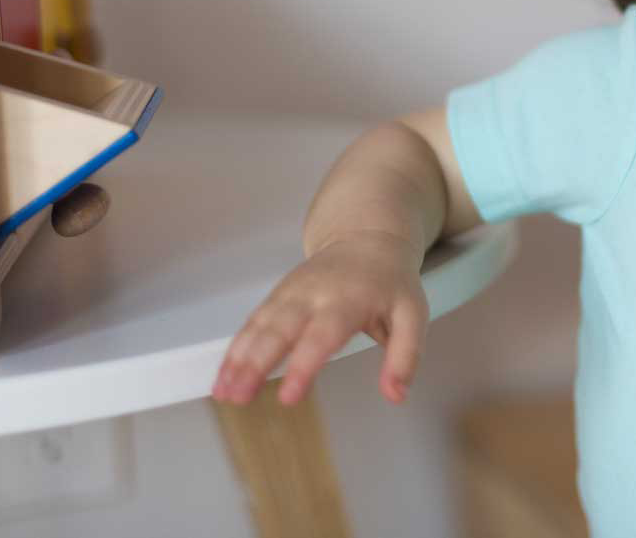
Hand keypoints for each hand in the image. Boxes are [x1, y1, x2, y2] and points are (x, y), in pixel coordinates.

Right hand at [211, 230, 429, 406]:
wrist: (366, 238)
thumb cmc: (390, 284)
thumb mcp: (413, 315)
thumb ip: (406, 356)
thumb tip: (396, 394)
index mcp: (348, 300)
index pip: (322, 336)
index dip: (303, 366)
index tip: (287, 397)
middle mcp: (313, 294)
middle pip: (279, 329)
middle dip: (255, 363)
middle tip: (238, 397)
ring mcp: (291, 293)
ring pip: (259, 325)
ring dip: (237, 358)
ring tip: (222, 391)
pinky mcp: (278, 296)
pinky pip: (253, 321)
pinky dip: (235, 347)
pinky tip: (223, 374)